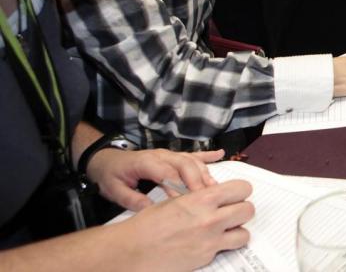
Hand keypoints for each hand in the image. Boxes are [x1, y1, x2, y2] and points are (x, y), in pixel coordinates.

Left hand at [87, 148, 221, 210]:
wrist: (105, 159)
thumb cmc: (110, 175)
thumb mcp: (114, 190)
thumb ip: (132, 200)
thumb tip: (151, 211)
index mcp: (145, 162)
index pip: (166, 173)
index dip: (178, 187)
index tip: (187, 203)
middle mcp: (160, 155)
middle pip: (184, 164)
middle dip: (197, 180)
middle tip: (207, 198)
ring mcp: (168, 154)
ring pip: (191, 160)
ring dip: (204, 173)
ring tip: (215, 188)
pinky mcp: (172, 155)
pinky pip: (192, 154)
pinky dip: (207, 155)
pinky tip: (220, 155)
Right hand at [120, 179, 254, 270]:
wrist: (132, 251)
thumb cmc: (148, 224)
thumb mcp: (176, 201)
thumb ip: (201, 197)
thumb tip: (216, 195)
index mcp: (203, 199)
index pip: (242, 188)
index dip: (240, 191)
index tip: (236, 194)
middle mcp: (211, 219)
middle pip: (249, 210)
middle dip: (242, 210)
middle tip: (232, 212)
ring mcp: (210, 241)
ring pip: (244, 234)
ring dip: (237, 231)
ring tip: (225, 230)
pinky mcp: (206, 258)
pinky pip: (226, 250)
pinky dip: (221, 247)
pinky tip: (208, 243)